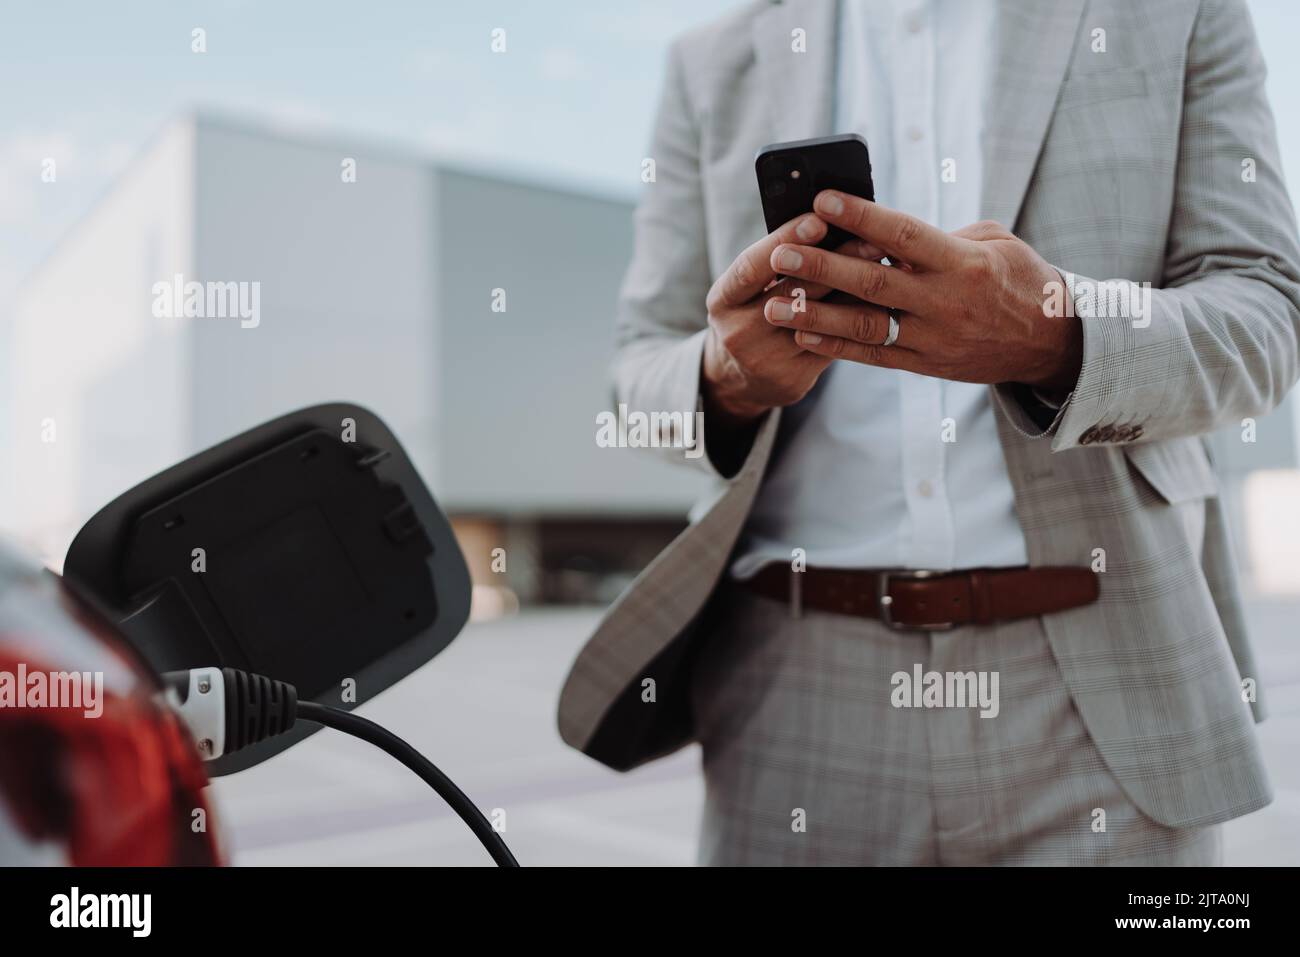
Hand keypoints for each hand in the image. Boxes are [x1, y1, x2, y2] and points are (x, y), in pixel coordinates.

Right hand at [703, 212, 882, 425]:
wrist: (743, 379)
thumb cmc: (752, 314)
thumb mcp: (747, 289)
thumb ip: (776, 263)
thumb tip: (827, 221)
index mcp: (723, 301)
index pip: (752, 266)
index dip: (784, 241)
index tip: (818, 220)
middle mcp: (739, 332)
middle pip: (792, 292)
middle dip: (835, 261)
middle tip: (871, 237)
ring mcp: (766, 358)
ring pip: (819, 319)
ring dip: (854, 290)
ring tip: (882, 265)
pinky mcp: (794, 377)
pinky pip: (834, 343)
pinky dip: (859, 317)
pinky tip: (882, 299)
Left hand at [765, 191, 1081, 392]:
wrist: (1050, 342)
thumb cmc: (1019, 278)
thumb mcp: (992, 242)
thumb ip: (938, 237)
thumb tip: (884, 229)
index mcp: (963, 262)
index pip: (903, 235)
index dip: (861, 217)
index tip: (822, 200)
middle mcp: (945, 302)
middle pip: (874, 283)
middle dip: (823, 268)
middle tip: (779, 255)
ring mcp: (934, 337)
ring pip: (866, 327)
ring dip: (816, 316)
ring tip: (774, 305)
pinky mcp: (926, 364)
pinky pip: (874, 356)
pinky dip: (836, 347)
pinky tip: (802, 335)